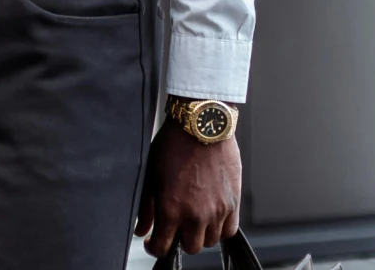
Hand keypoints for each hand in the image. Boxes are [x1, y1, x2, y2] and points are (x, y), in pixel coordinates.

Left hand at [136, 126, 241, 258]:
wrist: (201, 126)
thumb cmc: (173, 145)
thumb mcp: (151, 175)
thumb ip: (146, 207)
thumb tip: (141, 230)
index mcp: (171, 209)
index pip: (162, 247)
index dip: (155, 248)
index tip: (153, 242)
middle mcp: (196, 215)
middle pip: (190, 248)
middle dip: (179, 240)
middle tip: (175, 226)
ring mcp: (217, 211)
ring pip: (209, 241)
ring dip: (200, 234)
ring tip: (193, 217)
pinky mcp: (234, 203)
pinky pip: (229, 230)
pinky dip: (220, 229)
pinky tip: (211, 217)